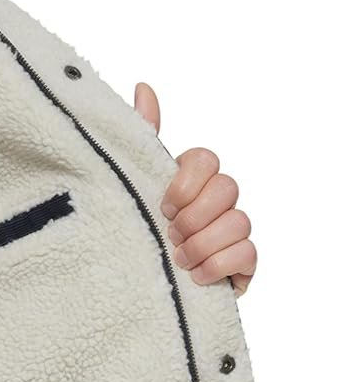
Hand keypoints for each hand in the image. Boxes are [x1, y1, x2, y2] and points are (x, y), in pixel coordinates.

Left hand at [133, 81, 256, 296]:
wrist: (133, 293)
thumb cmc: (136, 236)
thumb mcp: (132, 186)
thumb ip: (141, 139)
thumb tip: (143, 88)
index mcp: (190, 181)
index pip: (206, 158)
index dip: (187, 181)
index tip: (163, 205)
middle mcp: (216, 203)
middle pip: (228, 187)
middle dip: (195, 215)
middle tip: (170, 234)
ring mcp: (232, 234)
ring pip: (239, 222)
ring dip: (202, 243)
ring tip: (177, 259)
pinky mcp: (241, 266)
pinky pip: (248, 254)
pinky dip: (218, 265)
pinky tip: (195, 276)